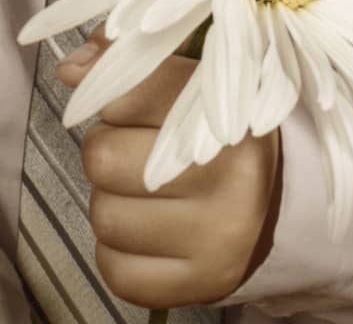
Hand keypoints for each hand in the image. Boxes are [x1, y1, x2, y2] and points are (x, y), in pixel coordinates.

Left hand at [56, 22, 282, 309]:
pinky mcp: (197, 287)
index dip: (109, 94)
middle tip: (134, 149)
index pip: (130, 92)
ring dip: (111, 201)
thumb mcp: (193, 84)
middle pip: (103, 157)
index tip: (118, 101)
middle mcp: (229, 179)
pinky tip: (146, 232)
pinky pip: (114, 269)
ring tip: (143, 192)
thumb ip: (135, 66)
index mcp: (228, 115)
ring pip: (104, 216)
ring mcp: (215, 240)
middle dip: (107, 149)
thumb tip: (70, 68)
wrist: (282, 203)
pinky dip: (117, 250)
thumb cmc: (222, 134)